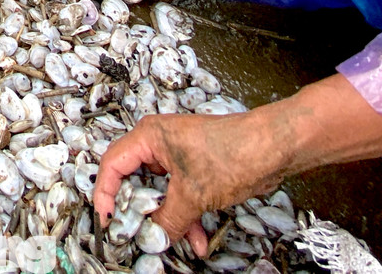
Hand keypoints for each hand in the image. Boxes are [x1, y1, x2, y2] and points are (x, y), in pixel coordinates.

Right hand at [94, 112, 280, 257]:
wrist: (275, 148)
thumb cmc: (234, 151)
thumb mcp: (193, 194)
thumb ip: (168, 220)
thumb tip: (152, 239)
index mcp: (150, 136)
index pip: (113, 165)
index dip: (106, 194)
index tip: (108, 220)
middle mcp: (159, 144)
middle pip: (136, 182)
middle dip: (140, 212)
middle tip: (137, 234)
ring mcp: (179, 157)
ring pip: (160, 194)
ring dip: (167, 220)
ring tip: (170, 243)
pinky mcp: (196, 170)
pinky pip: (181, 198)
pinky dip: (187, 219)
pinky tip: (197, 240)